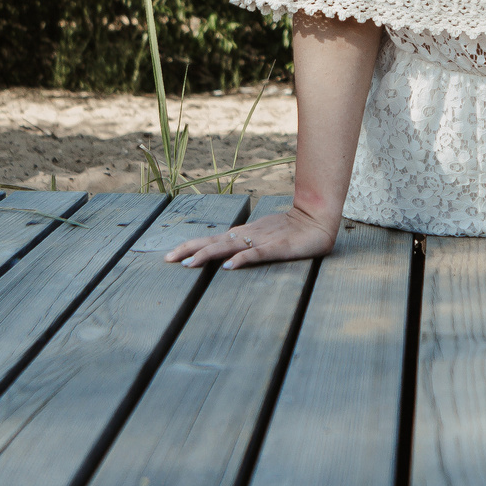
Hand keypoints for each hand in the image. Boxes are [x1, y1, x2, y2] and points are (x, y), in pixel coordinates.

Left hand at [165, 204, 339, 269]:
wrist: (318, 218)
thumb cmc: (291, 230)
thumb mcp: (264, 237)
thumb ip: (247, 244)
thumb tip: (226, 254)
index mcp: (243, 234)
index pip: (211, 239)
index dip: (190, 246)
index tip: (170, 255)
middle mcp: (247, 235)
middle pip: (213, 242)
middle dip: (189, 250)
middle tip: (167, 260)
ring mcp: (261, 240)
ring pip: (229, 247)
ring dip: (208, 254)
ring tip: (189, 265)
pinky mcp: (277, 248)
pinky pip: (256, 254)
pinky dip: (241, 260)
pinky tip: (228, 267)